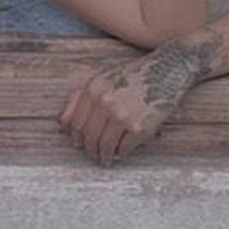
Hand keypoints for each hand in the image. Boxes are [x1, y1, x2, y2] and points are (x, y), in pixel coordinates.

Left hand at [58, 49, 194, 165]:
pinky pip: (124, 149)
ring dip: (104, 156)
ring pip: (105, 146)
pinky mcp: (138, 128)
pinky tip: (121, 152)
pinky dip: (121, 154)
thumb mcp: (104, 79)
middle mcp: (105, 102)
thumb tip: (63, 123)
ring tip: (107, 159)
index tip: (80, 145)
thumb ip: (80, 98)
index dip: (76, 138)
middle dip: (90, 150)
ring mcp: (122, 116)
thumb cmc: (134, 76)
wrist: (166, 70)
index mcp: (94, 88)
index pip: (76, 123)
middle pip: (89, 137)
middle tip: (94, 155)